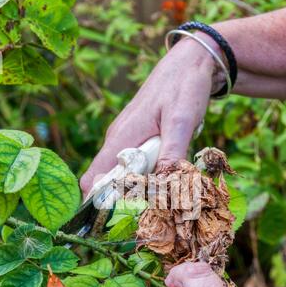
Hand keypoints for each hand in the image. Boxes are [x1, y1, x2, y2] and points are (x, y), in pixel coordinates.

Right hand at [80, 37, 215, 195]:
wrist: (191, 62)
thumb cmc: (184, 87)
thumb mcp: (181, 120)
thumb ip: (172, 152)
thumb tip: (164, 184)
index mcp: (121, 137)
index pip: (94, 178)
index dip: (94, 202)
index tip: (104, 224)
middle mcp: (119, 139)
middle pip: (110, 181)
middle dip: (125, 199)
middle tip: (151, 209)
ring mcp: (128, 137)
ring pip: (125, 172)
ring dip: (141, 186)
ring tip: (164, 193)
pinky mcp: (140, 137)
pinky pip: (137, 162)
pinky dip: (148, 173)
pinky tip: (167, 174)